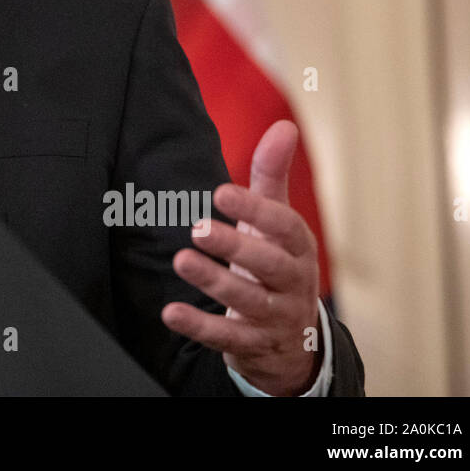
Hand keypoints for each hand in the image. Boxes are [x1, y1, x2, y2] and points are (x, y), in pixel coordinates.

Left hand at [161, 119, 322, 395]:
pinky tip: (170, 313)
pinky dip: (199, 326)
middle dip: (236, 246)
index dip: (255, 210)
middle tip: (198, 228)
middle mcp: (293, 283)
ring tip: (181, 260)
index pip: (285, 227)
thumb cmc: (277, 263)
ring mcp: (276, 317)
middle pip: (270, 265)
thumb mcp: (278, 222)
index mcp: (299, 248)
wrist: (293, 339)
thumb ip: (273, 176)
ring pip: (249, 302)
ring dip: (214, 282)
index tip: (221, 191)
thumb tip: (284, 125)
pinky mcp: (254, 345)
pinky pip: (227, 337)